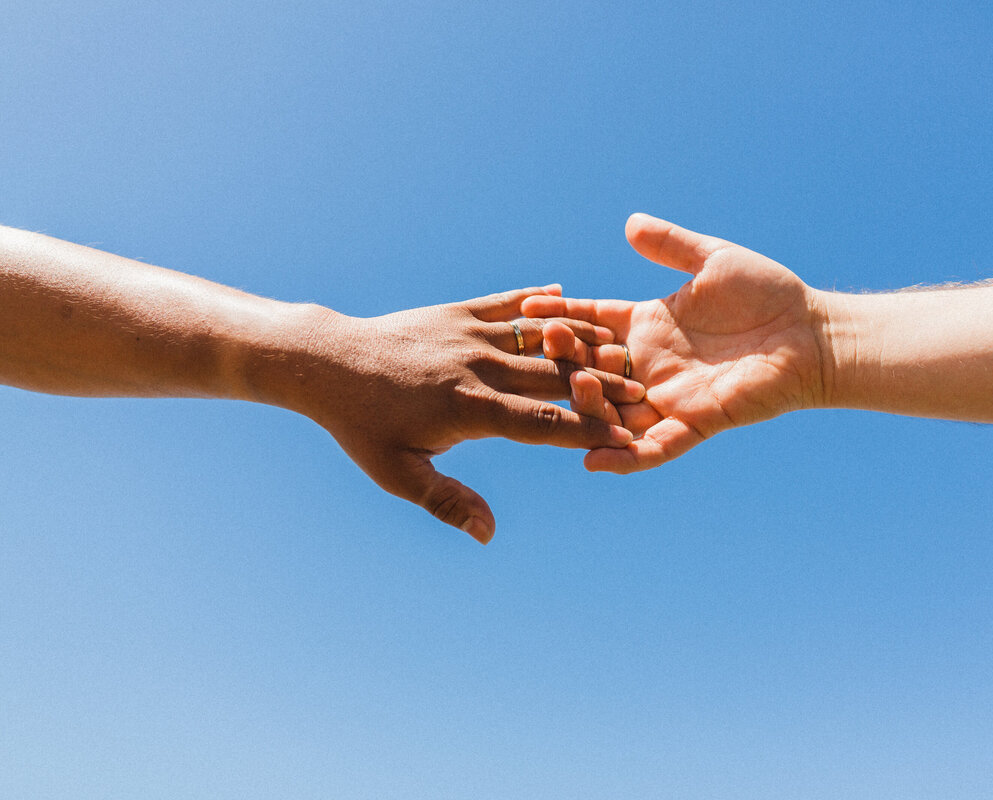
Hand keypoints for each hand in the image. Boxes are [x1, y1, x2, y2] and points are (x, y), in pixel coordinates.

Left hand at [264, 285, 643, 542]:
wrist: (327, 361)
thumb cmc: (362, 427)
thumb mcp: (397, 473)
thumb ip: (446, 501)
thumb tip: (488, 534)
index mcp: (469, 409)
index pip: (542, 424)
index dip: (587, 432)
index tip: (626, 440)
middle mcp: (478, 367)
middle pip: (554, 377)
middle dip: (602, 388)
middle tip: (645, 395)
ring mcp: (470, 334)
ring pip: (540, 336)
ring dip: (582, 342)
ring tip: (621, 347)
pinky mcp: (459, 311)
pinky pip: (508, 304)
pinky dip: (538, 301)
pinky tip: (566, 297)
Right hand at [523, 215, 827, 472]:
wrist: (811, 334)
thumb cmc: (768, 293)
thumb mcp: (713, 260)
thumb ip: (671, 246)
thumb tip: (630, 223)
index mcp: (649, 325)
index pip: (592, 323)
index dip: (561, 317)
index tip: (524, 309)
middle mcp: (651, 363)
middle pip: (593, 367)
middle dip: (566, 359)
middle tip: (542, 346)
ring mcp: (670, 396)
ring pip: (615, 409)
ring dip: (588, 404)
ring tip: (571, 389)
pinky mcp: (696, 423)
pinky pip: (654, 447)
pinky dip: (625, 457)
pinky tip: (593, 459)